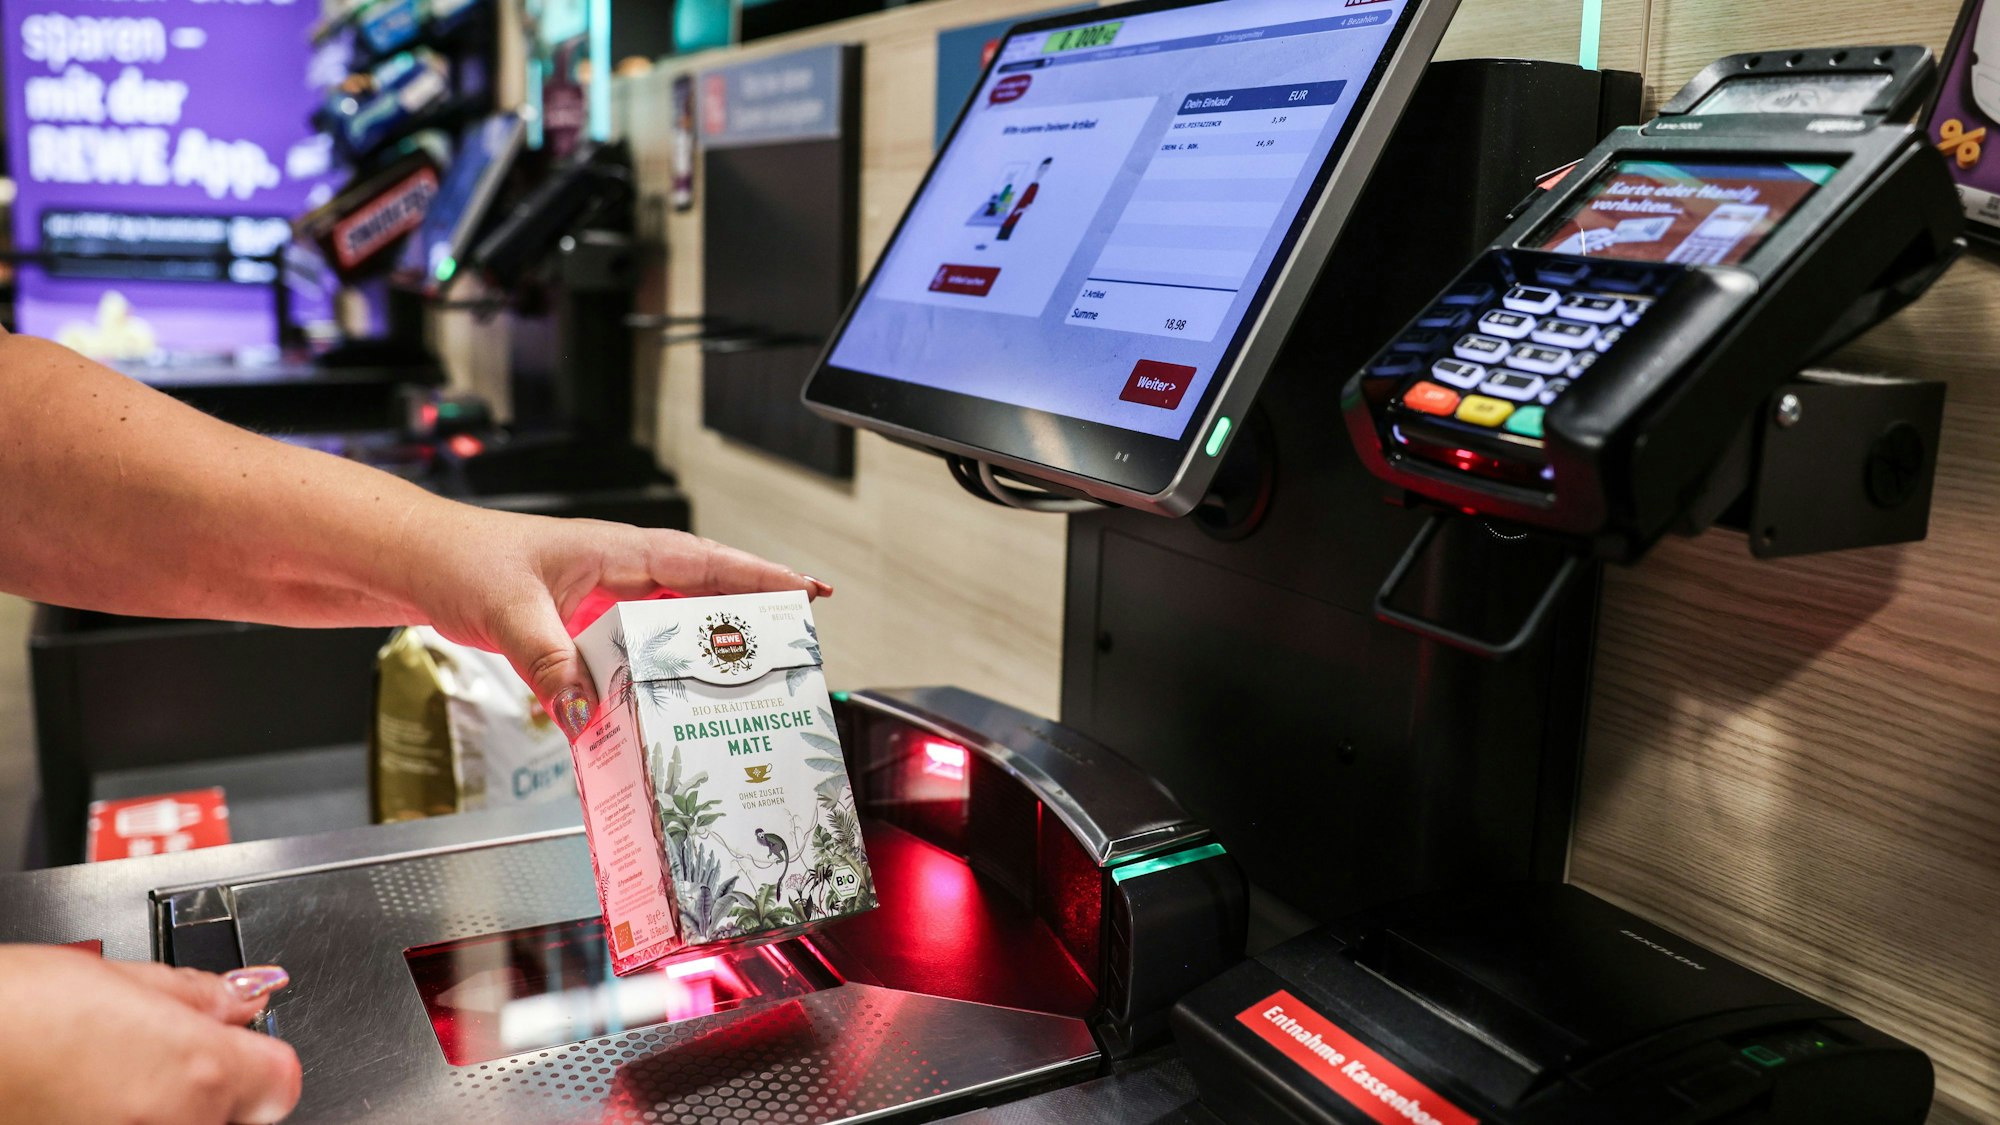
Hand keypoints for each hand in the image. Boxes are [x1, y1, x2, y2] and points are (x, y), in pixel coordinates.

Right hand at [0, 947, 298, 1123]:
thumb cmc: (10, 1014)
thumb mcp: (120, 979)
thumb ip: (197, 996)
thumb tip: (246, 995)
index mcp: (201, 1071)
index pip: (279, 1078)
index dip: (252, 1055)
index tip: (231, 1044)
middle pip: (235, 1114)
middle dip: (205, 1087)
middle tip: (144, 1060)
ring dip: (161, 1113)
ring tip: (101, 1083)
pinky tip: (80, 1108)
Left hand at [408, 510, 831, 735]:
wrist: (418, 562)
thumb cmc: (461, 560)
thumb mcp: (508, 611)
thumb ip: (550, 660)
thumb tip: (585, 710)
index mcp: (618, 551)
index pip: (704, 562)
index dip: (758, 577)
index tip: (806, 591)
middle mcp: (621, 569)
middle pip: (705, 588)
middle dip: (754, 611)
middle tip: (800, 641)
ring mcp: (606, 595)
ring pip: (676, 618)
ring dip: (711, 642)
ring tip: (753, 676)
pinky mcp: (587, 621)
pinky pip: (641, 643)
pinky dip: (663, 666)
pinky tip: (672, 696)